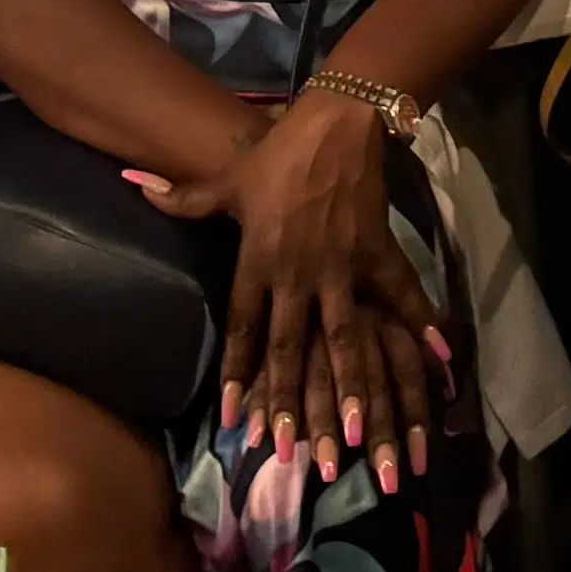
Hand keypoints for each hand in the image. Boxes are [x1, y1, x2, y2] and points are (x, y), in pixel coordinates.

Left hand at [146, 95, 445, 489]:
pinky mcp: (378, 253)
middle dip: (288, 401)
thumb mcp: (226, 180)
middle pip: (289, 347)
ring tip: (356, 431)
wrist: (336, 120)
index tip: (234, 420)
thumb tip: (130, 188)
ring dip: (350, 385)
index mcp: (258, 260)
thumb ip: (182, 199)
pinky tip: (440, 361)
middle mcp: (298, 272)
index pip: (243, 329)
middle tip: (291, 451)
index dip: (237, 375)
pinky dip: (422, 326)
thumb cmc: (277, 154)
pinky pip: (402, 297)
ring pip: (343, 336)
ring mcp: (342, 266)